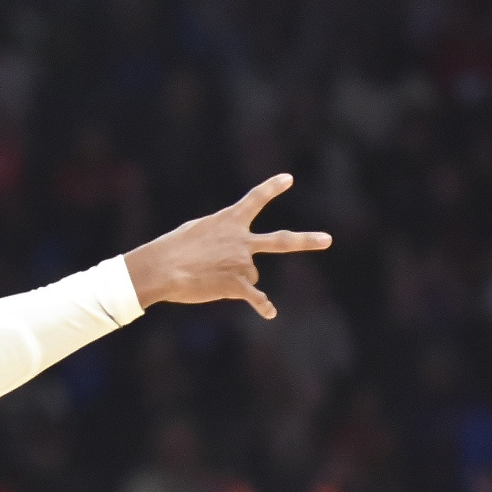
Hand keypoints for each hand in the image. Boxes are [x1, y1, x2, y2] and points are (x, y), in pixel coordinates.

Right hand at [123, 174, 330, 317]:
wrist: (163, 268)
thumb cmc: (171, 249)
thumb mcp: (196, 231)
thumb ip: (219, 236)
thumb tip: (232, 256)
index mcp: (229, 221)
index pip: (254, 199)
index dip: (271, 188)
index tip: (288, 178)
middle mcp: (241, 240)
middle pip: (281, 240)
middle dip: (306, 240)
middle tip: (328, 240)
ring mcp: (242, 263)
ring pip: (251, 274)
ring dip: (235, 277)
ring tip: (208, 276)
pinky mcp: (237, 285)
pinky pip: (255, 297)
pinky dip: (262, 305)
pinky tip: (270, 312)